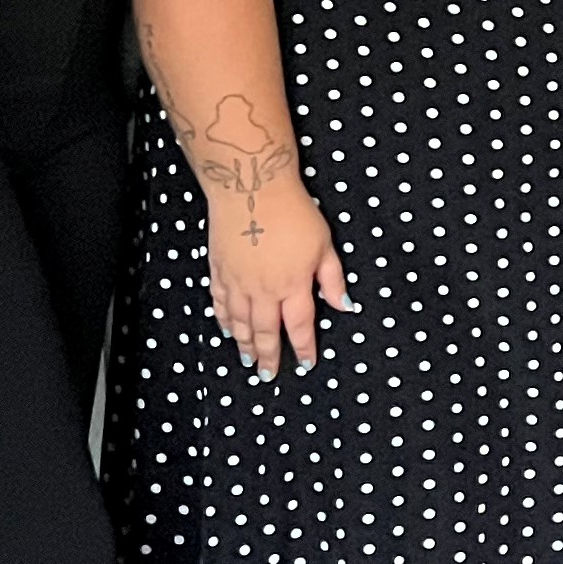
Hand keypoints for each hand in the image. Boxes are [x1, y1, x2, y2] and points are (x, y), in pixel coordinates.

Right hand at [207, 175, 350, 378]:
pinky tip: (228, 330)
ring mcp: (238, 282)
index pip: (299, 326)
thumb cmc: (292, 212)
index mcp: (293, 285)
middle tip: (269, 375)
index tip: (306, 362)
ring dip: (245, 344)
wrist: (252, 189)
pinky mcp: (219, 270)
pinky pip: (220, 304)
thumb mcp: (324, 244)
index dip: (304, 347)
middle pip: (266, 332)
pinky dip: (224, 320)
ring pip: (240, 323)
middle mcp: (263, 290)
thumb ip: (332, 279)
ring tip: (249, 360)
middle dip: (269, 356)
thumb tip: (343, 305)